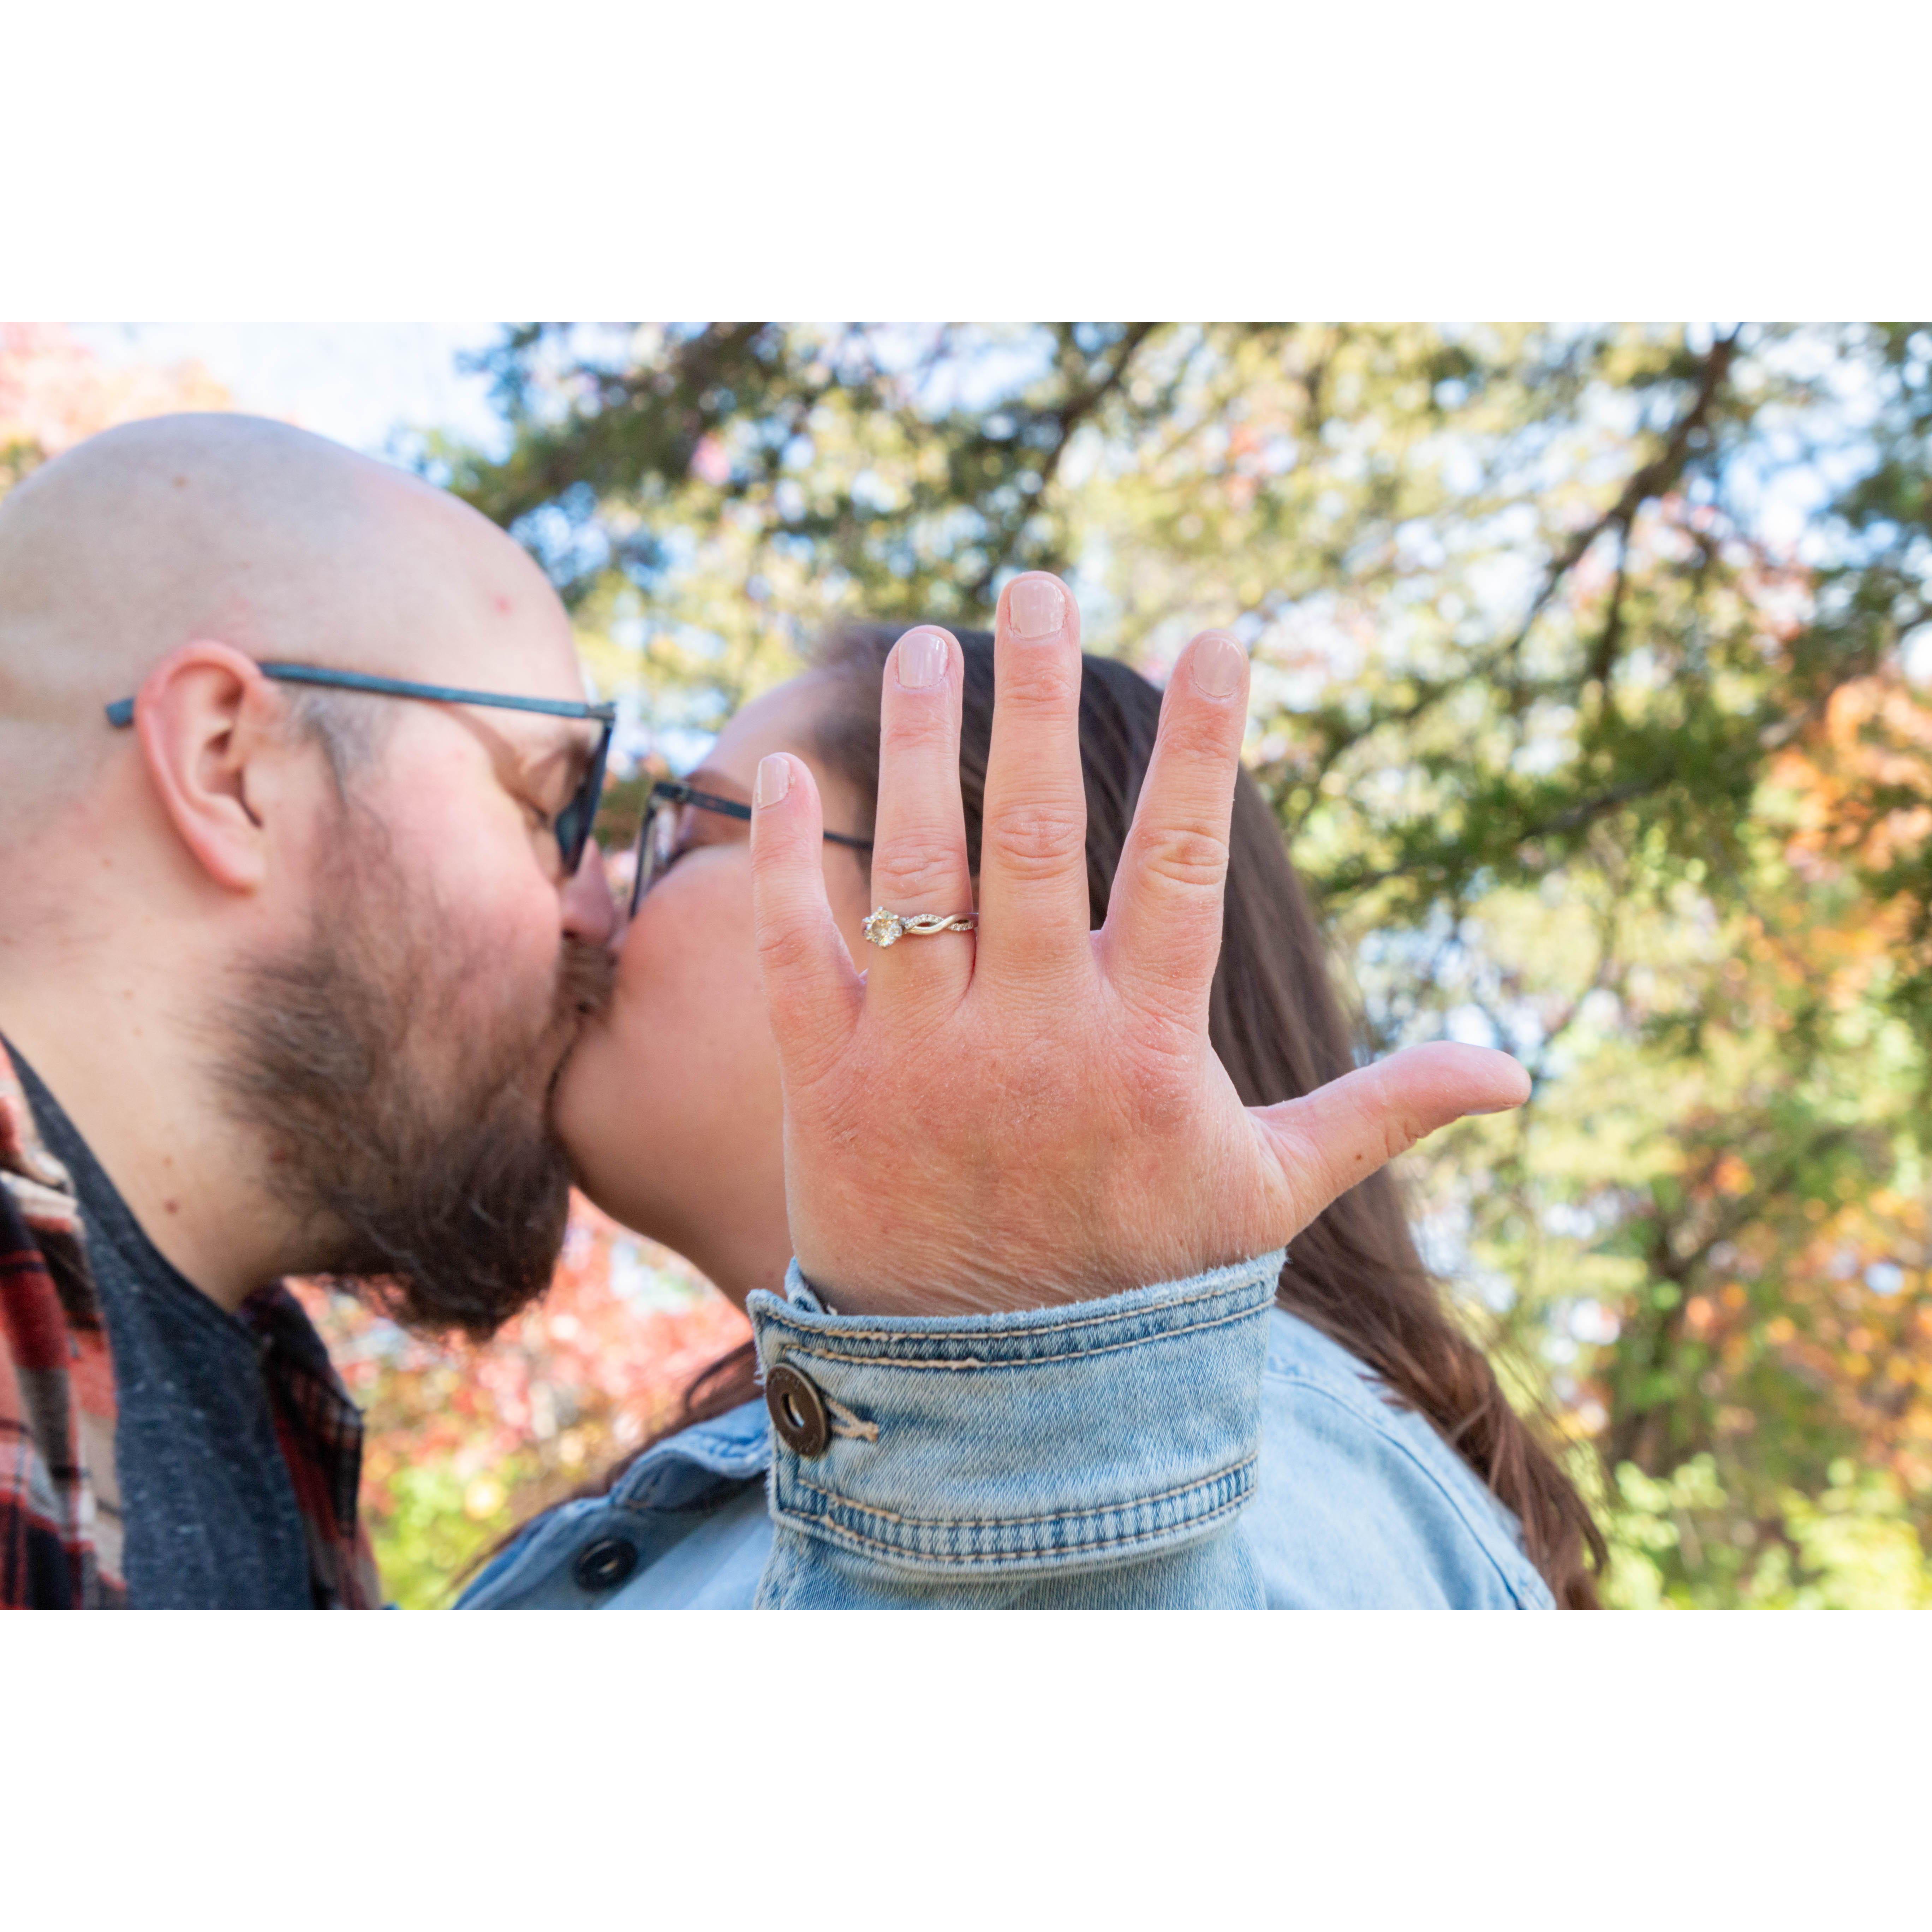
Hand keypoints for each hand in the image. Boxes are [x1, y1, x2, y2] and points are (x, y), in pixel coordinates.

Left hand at [749, 574, 1527, 1315]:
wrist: (1004, 1395)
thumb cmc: (1145, 1277)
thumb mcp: (1270, 1193)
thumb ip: (1380, 1114)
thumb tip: (1517, 1073)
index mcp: (1146, 1047)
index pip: (1179, 864)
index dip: (1203, 745)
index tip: (1219, 638)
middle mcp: (1034, 1036)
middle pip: (1031, 836)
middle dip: (1036, 702)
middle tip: (1037, 585)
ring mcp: (926, 1059)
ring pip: (914, 875)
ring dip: (923, 751)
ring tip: (933, 646)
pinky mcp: (834, 1088)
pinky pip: (799, 957)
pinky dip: (789, 866)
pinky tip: (789, 772)